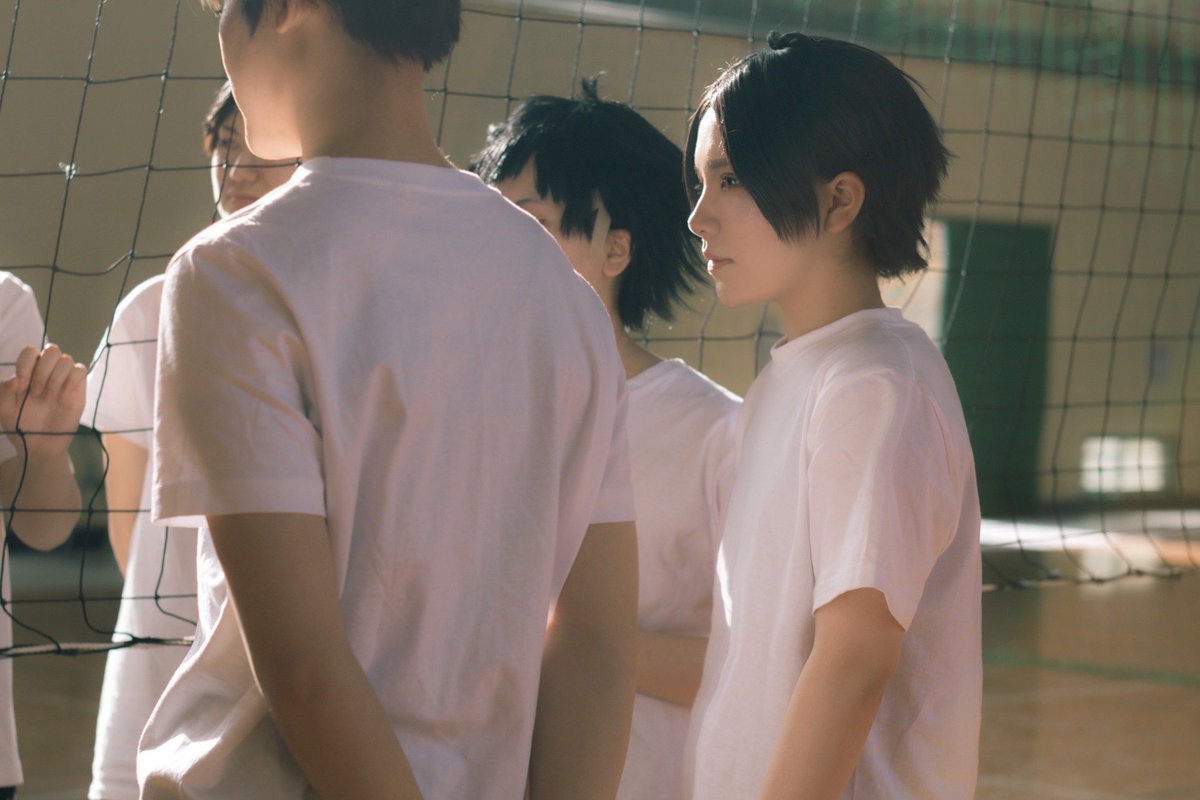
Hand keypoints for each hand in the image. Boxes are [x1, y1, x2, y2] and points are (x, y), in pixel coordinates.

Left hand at [0, 344, 86, 460]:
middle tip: (35, 392)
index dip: (25, 363)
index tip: (21, 384)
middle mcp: (47, 372)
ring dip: (55, 378)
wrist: (38, 445)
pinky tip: (63, 395)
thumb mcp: (2, 407)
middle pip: (52, 350)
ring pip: (66, 359)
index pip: (30, 351)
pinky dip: (71, 379)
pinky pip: (80, 370)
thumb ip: (4, 389)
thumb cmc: (19, 424)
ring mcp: (64, 379)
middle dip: (42, 370)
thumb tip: (17, 378)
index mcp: (28, 371)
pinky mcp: (78, 389)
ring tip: (48, 397)